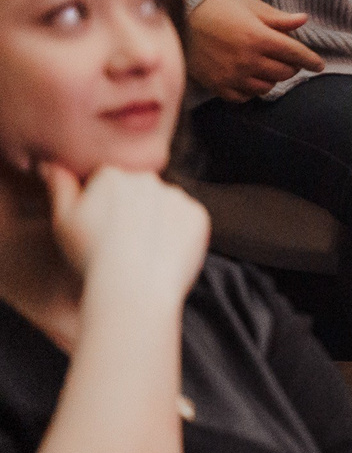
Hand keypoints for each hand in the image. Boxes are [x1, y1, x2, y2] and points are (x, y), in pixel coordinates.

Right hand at [40, 161, 207, 298]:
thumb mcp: (63, 220)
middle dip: (129, 210)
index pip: (106, 184)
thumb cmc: (90, 256)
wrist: (134, 288)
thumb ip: (59, 186)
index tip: (98, 229)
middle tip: (120, 242)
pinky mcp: (197, 216)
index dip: (100, 208)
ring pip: (162, 206)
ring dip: (154, 220)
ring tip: (140, 250)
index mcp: (111, 173)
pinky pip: (185, 221)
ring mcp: (176, 196)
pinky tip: (161, 253)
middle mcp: (147, 178)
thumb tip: (52, 164)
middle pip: (137, 192)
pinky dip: (176, 234)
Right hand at [187, 0, 326, 100]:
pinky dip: (252, 90)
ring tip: (268, 68)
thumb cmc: (218, 7)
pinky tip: (250, 79)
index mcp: (258, 38)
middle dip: (292, 66)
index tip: (319, 65)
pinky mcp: (217, 85)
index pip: (296, 54)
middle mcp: (247, 60)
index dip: (311, 60)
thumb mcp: (251, 7)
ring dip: (273, 79)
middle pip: (284, 72)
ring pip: (267, 87)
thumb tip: (304, 20)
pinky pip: (244, 97)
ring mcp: (232, 75)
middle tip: (289, 60)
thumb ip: (278, 18)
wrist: (179, 16)